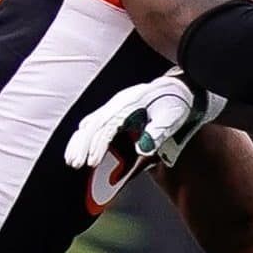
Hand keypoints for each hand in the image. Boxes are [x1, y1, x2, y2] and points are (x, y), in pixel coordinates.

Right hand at [64, 69, 219, 171]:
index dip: (97, 146)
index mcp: (128, 105)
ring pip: (90, 124)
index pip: (106, 128)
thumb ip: (157, 133)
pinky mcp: (118, 111)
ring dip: (79, 142)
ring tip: (71, 159)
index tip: (92, 162)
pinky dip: (86, 136)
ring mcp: (116, 107)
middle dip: (81, 145)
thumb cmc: (176, 104)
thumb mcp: (171, 118)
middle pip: (92, 125)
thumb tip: (142, 149)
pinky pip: (96, 123)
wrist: (181, 88)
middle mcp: (118, 104)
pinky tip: (80, 145)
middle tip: (74, 164)